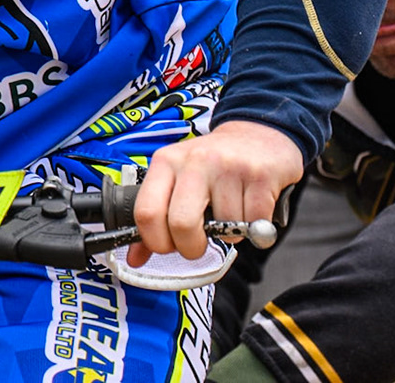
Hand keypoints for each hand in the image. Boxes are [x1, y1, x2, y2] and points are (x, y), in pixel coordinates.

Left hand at [128, 119, 303, 262]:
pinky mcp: (260, 175)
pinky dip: (254, 227)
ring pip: (224, 228)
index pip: (147, 212)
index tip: (169, 246)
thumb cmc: (212, 163)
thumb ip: (154, 217)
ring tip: (231, 213)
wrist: (256, 134)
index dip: (156, 242)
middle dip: (191, 247)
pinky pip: (254, 223)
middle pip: (181, 223)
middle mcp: (195, 161)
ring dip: (230, 233)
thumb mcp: (176, 179)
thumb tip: (134, 260)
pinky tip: (250, 207)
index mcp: (166, 162)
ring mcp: (228, 166)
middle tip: (199, 244)